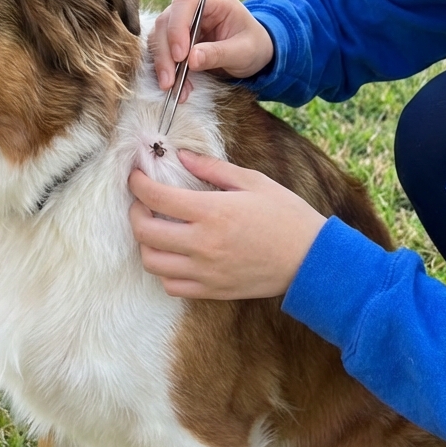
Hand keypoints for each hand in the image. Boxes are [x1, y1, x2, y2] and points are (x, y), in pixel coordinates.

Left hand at [128, 151, 326, 299]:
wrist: (310, 259)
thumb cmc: (285, 214)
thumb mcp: (253, 181)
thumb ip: (212, 168)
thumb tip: (180, 156)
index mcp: (212, 211)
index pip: (156, 196)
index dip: (138, 183)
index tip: (136, 175)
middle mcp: (202, 244)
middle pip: (145, 231)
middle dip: (135, 211)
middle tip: (142, 200)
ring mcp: (205, 271)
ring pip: (152, 262)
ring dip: (145, 242)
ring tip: (156, 227)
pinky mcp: (211, 290)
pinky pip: (171, 285)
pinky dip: (163, 269)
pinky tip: (174, 253)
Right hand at [150, 0, 273, 98]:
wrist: (254, 52)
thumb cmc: (253, 46)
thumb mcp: (243, 51)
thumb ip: (218, 53)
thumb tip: (191, 59)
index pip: (186, 3)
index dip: (177, 27)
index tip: (180, 56)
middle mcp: (194, 6)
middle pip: (166, 21)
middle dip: (165, 52)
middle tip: (169, 80)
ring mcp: (182, 21)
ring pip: (159, 37)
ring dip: (162, 63)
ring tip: (172, 87)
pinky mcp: (176, 37)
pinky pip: (163, 51)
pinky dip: (166, 69)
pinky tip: (176, 87)